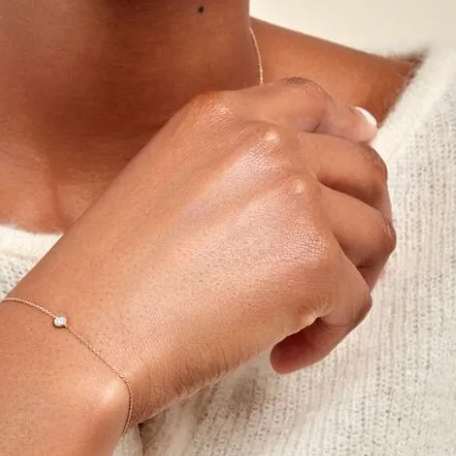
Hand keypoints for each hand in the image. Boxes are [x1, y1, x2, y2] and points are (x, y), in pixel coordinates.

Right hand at [14, 76, 393, 426]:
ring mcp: (294, 197)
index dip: (349, 125)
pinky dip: (329, 335)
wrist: (79, 333)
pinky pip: (357, 300)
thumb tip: (302, 186)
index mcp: (219, 117)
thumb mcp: (160, 182)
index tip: (364, 144)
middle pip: (364, 167)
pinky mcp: (313, 261)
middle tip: (342, 266)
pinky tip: (282, 355)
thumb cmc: (106, 277)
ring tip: (301, 320)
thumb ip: (229, 167)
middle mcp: (264, 143)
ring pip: (376, 234)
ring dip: (350, 281)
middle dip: (365, 218)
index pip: (312, 101)